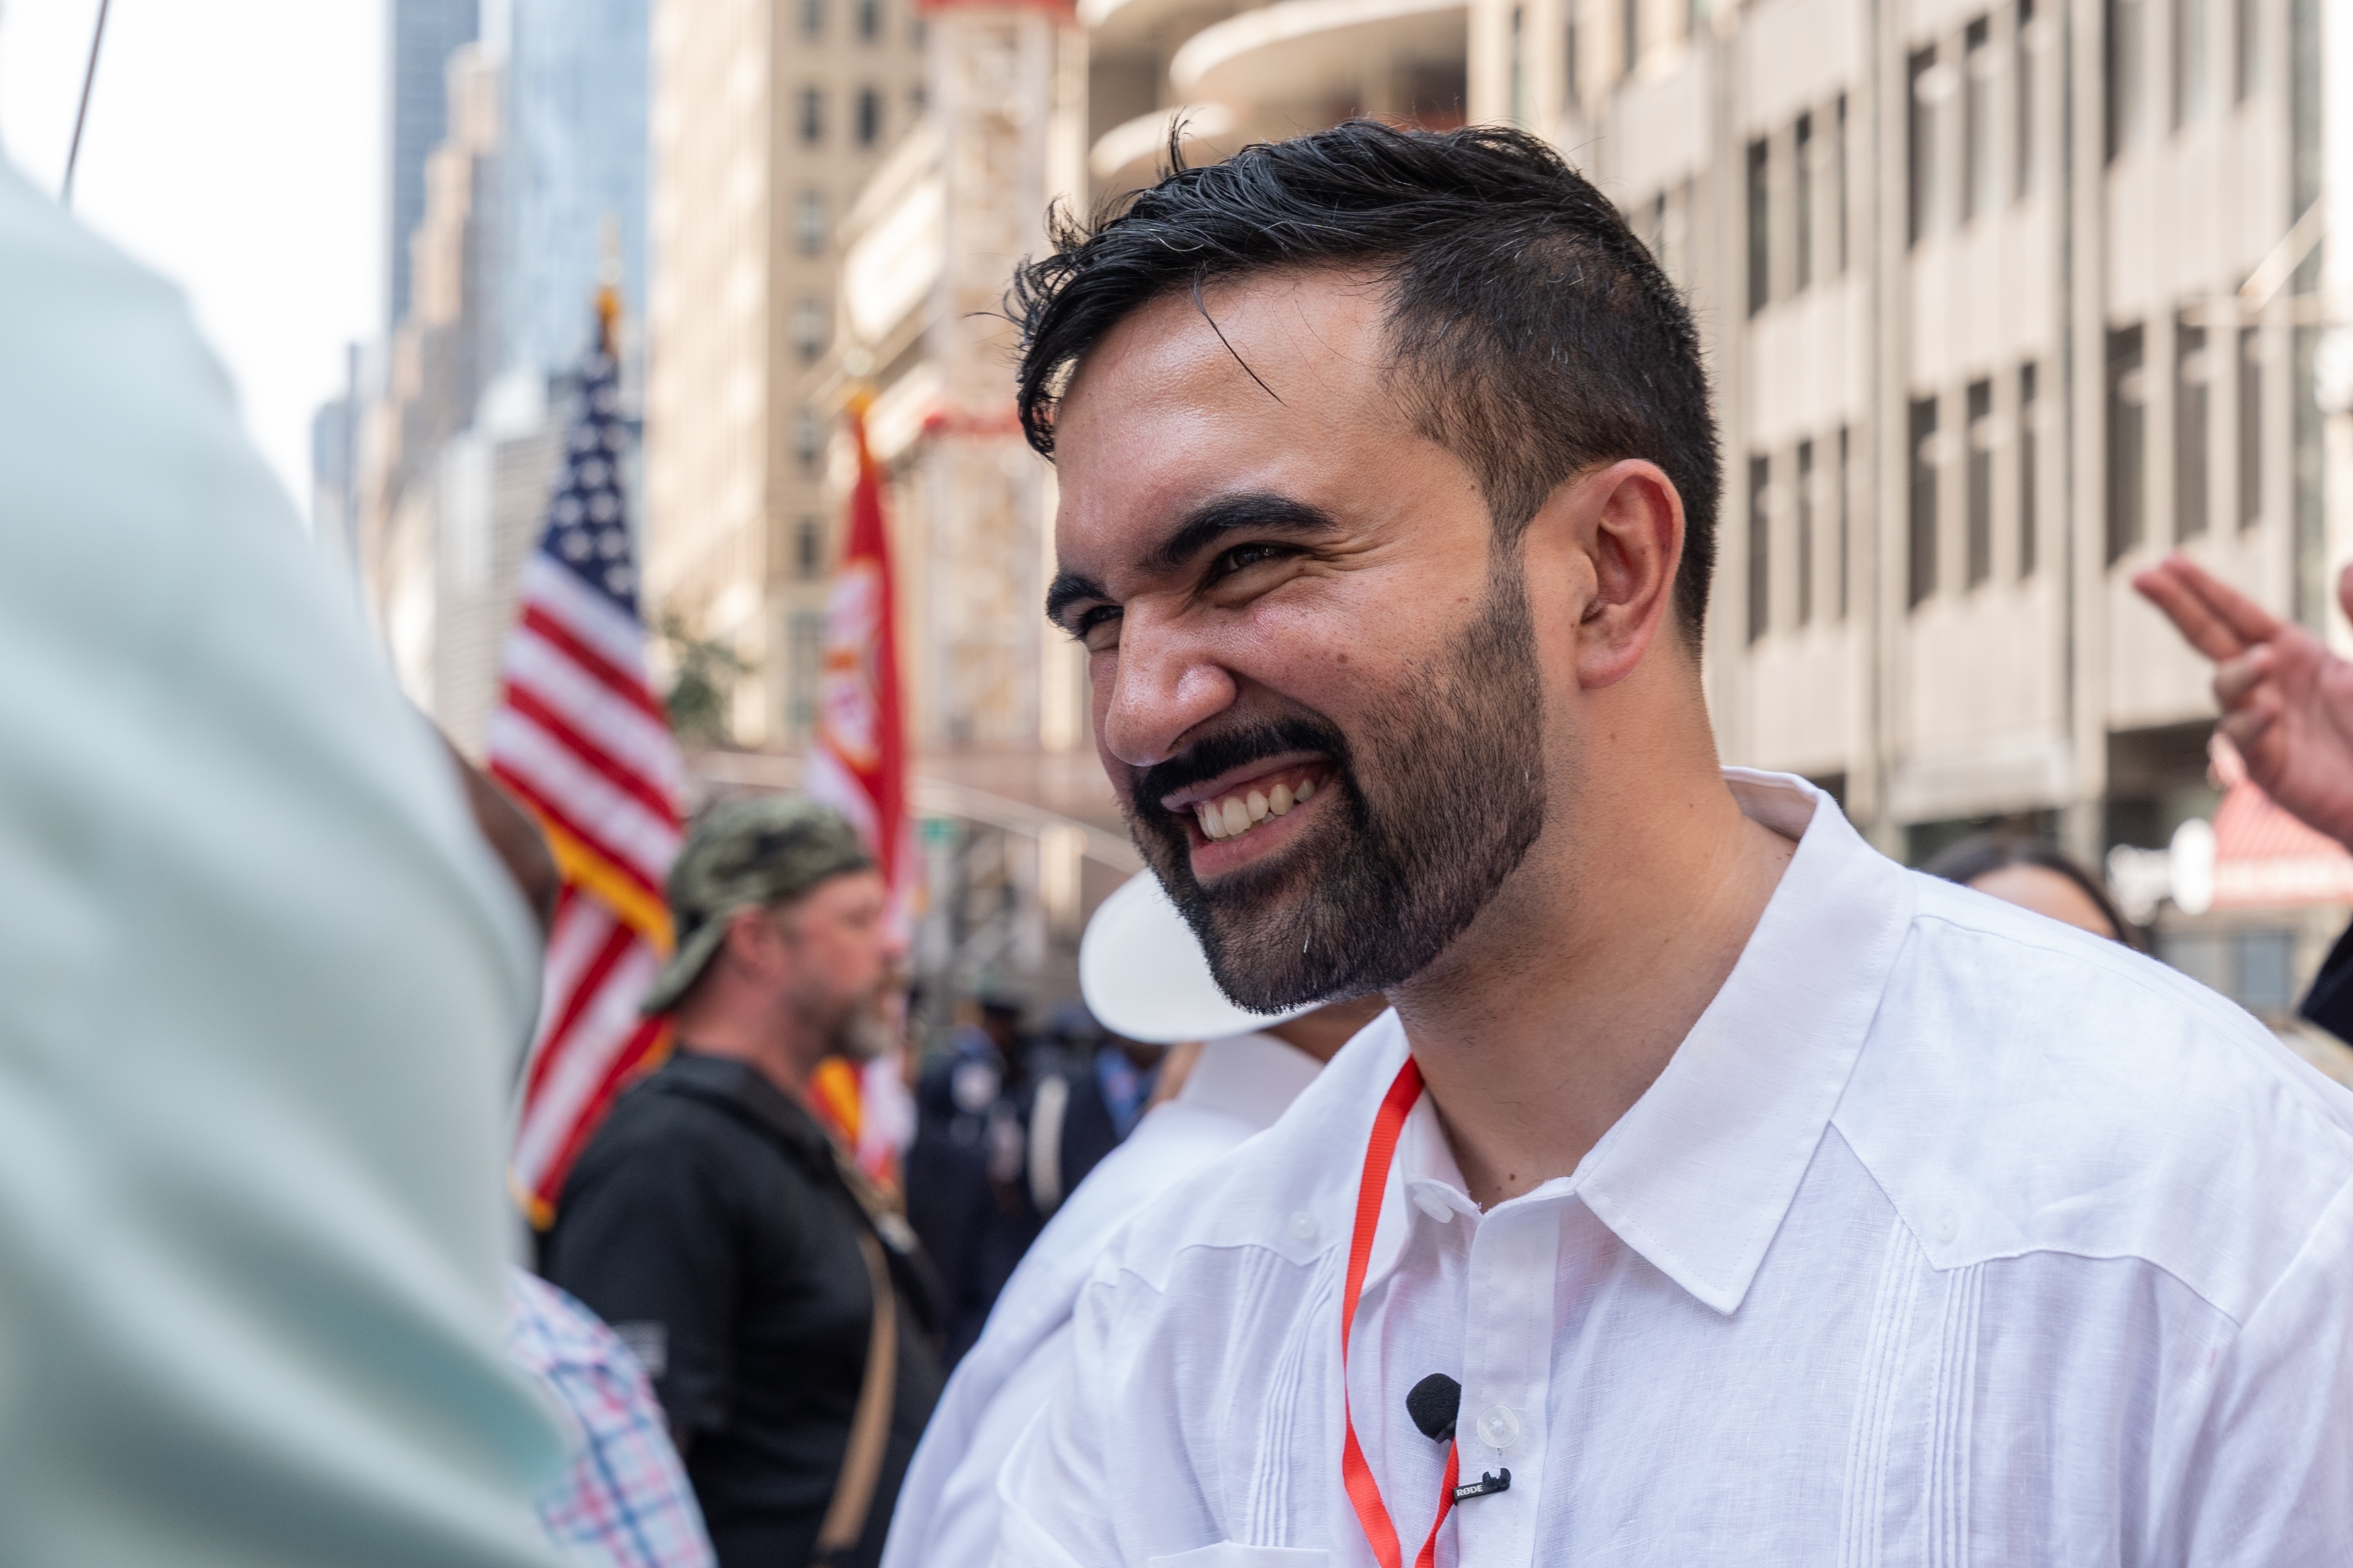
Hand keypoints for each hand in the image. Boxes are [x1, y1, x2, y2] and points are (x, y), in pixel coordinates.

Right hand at [2131, 555, 2352, 849]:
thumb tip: (2345, 563)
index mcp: (2297, 654)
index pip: (2237, 614)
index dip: (2202, 588)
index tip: (2166, 561)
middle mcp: (2271, 684)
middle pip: (2209, 638)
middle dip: (2176, 606)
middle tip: (2140, 577)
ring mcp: (2263, 725)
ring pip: (2223, 689)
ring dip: (2237, 674)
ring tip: (2265, 663)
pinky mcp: (2266, 768)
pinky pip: (2237, 742)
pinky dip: (2246, 727)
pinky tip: (2268, 713)